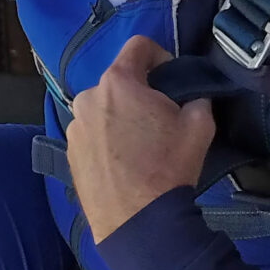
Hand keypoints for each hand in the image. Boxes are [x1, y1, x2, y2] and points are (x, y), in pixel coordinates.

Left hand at [65, 36, 213, 239]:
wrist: (138, 223)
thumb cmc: (168, 169)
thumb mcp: (200, 126)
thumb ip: (198, 98)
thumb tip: (194, 96)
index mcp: (118, 83)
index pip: (138, 46)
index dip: (160, 55)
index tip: (170, 77)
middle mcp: (88, 97)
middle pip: (120, 82)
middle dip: (140, 92)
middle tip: (160, 118)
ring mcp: (74, 127)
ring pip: (104, 108)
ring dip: (121, 116)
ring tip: (141, 144)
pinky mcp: (69, 153)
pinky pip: (91, 133)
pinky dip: (107, 138)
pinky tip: (124, 162)